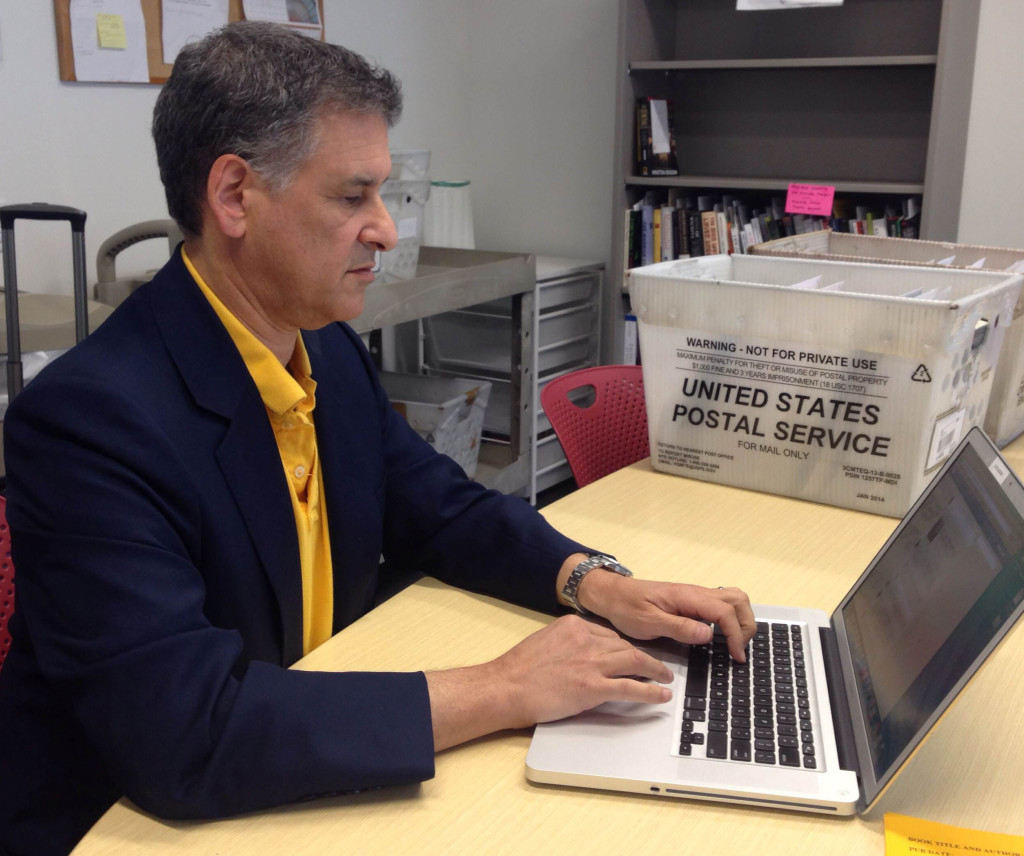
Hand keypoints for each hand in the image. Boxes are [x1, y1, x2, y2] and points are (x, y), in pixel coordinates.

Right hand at [425, 614, 673, 749]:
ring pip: (635, 661)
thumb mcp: (545, 640)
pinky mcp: (593, 687)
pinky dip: (651, 691)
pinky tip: (661, 695)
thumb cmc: (518, 669)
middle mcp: (587, 639)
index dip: (625, 647)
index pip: (609, 634)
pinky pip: (631, 687)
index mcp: (574, 625)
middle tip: (659, 666)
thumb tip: (583, 652)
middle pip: (626, 646)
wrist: (506, 687)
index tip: (635, 654)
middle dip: (646, 656)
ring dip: (656, 670)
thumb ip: (568, 642)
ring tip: (666, 678)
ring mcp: (592, 663)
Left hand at [577, 573, 755, 661]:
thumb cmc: (626, 607)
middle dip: (746, 625)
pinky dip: (731, 618)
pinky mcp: (693, 601)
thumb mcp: (648, 622)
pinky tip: (725, 636)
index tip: (736, 656)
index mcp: (687, 596)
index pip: (725, 612)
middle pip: (738, 600)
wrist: (612, 594)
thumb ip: (679, 627)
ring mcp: (696, 595)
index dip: (736, 635)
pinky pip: (721, 605)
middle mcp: (696, 592)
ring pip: (733, 599)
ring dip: (742, 619)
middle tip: (740, 650)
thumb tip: (708, 635)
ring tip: (736, 643)